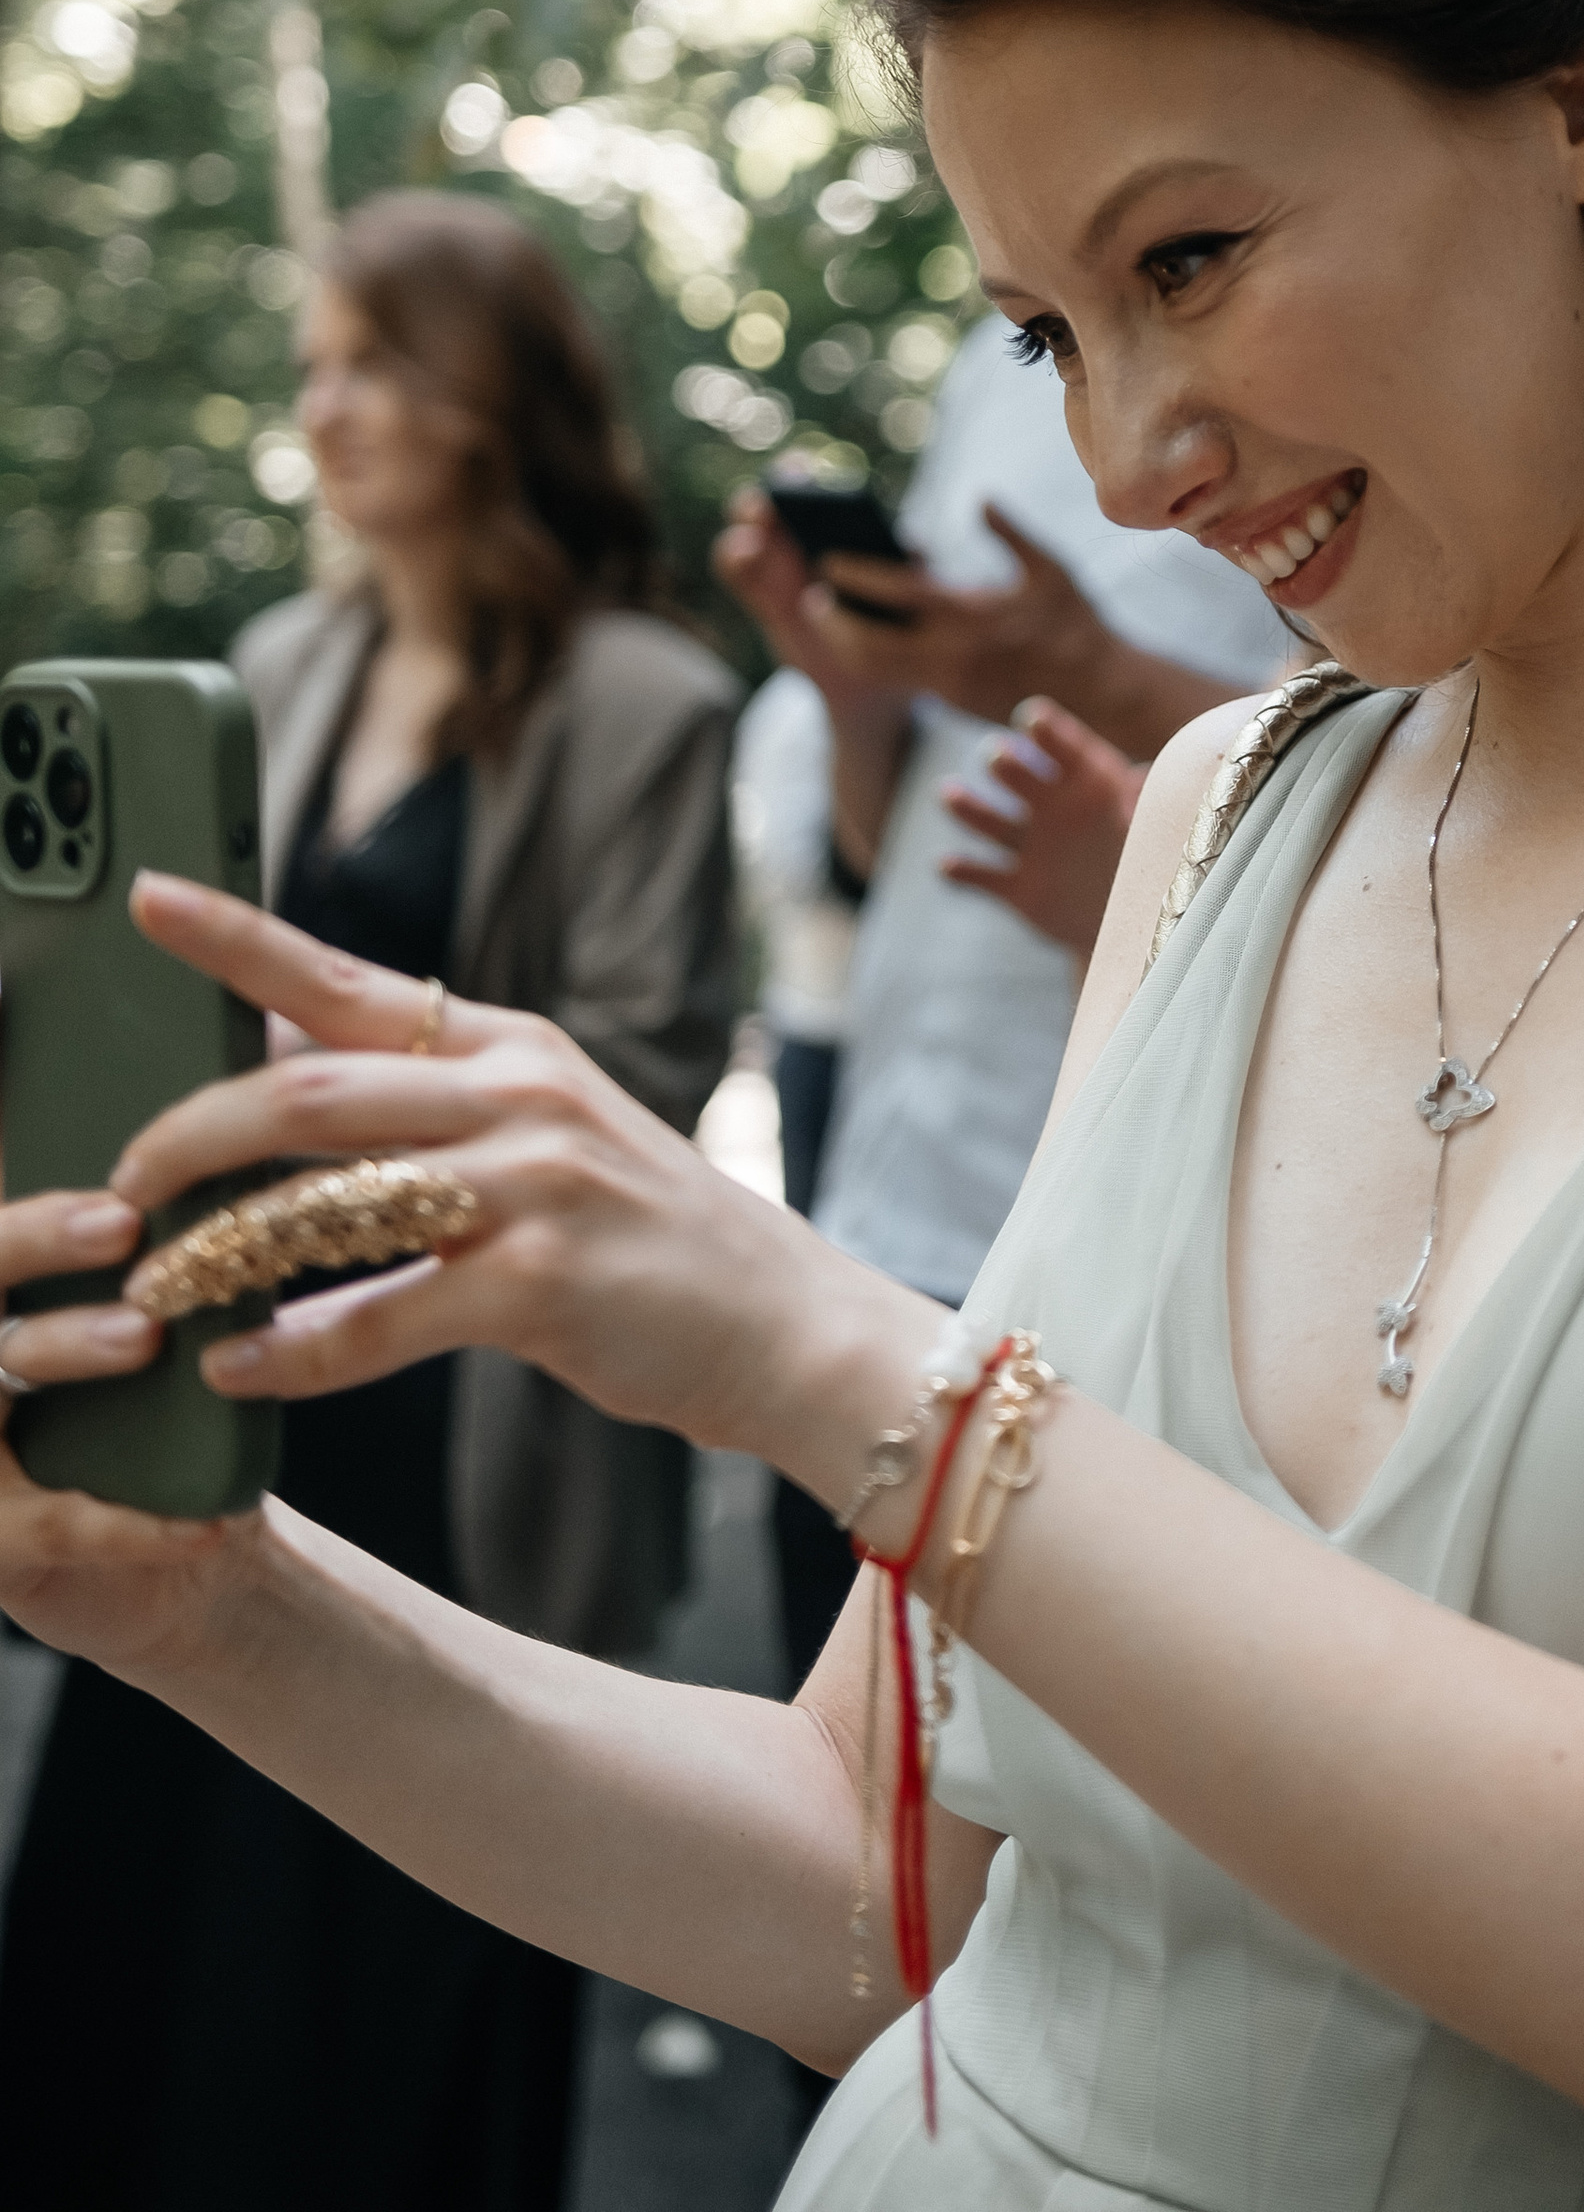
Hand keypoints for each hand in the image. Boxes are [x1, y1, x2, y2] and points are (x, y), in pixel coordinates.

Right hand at [0, 1186, 246, 1669]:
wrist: (173, 1569)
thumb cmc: (160, 1437)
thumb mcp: (153, 1347)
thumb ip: (157, 1277)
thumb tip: (221, 1169)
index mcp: (5, 1323)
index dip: (43, 1224)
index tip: (121, 1203)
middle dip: (36, 1245)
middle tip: (123, 1230)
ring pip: (0, 1392)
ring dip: (69, 1346)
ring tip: (145, 1335)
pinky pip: (54, 1524)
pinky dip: (132, 1521)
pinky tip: (206, 1516)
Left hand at [105, 878, 937, 1517]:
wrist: (783, 1322)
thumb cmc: (644, 1238)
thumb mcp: (547, 1134)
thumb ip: (428, 1108)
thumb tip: (275, 1084)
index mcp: (513, 1045)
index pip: (350, 980)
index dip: (239, 939)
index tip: (149, 898)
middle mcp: (522, 1092)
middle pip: (309, 1087)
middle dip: (188, 1133)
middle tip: (115, 1184)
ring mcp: (536, 1183)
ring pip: (326, 1195)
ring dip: (216, 1250)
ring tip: (149, 1292)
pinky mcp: (542, 1283)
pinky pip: (376, 1314)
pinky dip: (292, 1352)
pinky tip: (241, 1371)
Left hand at [725, 488, 1119, 736]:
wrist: (1102, 694)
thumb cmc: (1077, 625)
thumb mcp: (1050, 568)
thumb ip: (1010, 533)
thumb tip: (980, 499)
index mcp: (974, 614)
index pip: (901, 593)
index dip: (860, 576)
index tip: (828, 561)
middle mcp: (954, 655)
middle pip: (872, 644)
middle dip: (835, 622)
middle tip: (810, 599)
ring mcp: (951, 686)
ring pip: (881, 671)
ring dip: (849, 646)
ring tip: (831, 623)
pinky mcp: (956, 705)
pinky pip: (904, 682)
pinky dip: (879, 661)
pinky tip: (870, 641)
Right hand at [939, 700, 1146, 961]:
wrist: (1132, 922)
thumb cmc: (1149, 858)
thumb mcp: (1160, 826)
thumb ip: (1155, 802)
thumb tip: (1153, 773)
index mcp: (1089, 786)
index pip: (1067, 748)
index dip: (1050, 732)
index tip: (1032, 718)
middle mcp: (1053, 810)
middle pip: (1022, 778)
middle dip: (1008, 766)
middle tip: (997, 755)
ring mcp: (1033, 849)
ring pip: (993, 822)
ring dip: (969, 809)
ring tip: (948, 793)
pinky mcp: (1020, 890)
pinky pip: (985, 878)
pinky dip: (965, 872)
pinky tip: (948, 864)